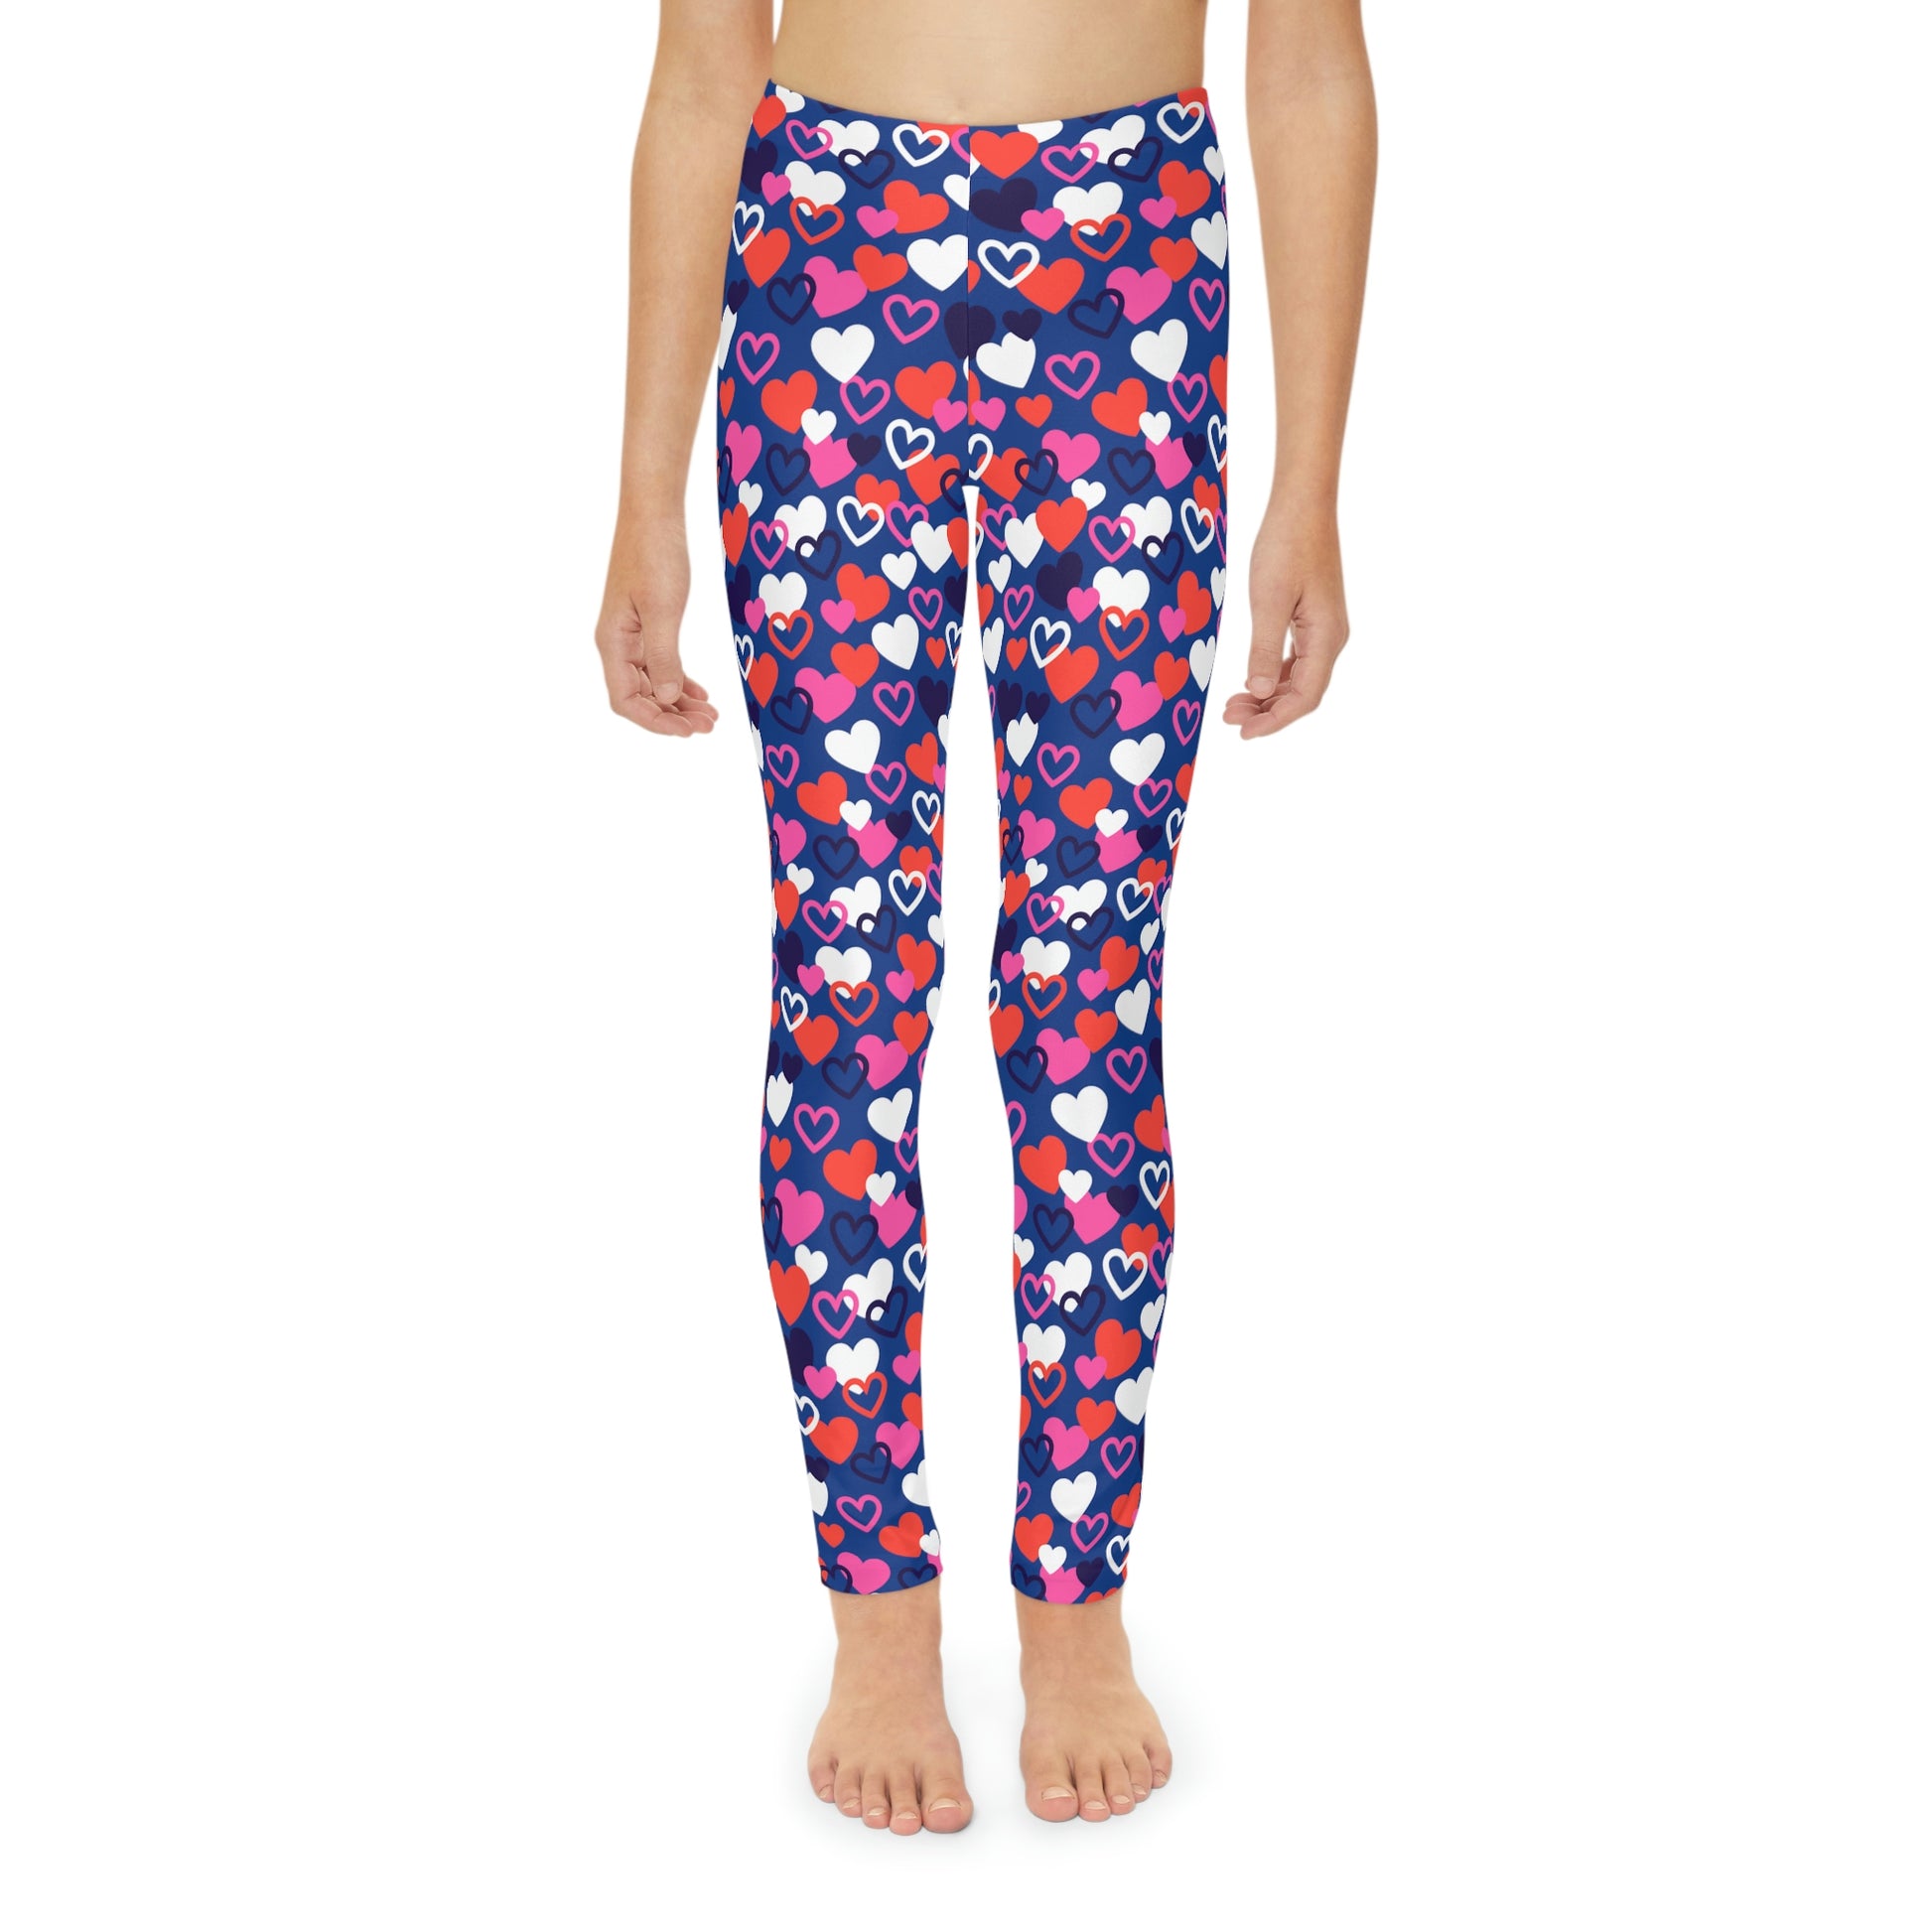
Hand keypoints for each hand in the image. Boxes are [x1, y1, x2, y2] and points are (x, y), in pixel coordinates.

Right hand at [594, 514, 718, 736]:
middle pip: (640, 697)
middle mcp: (617, 643)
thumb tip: (668, 699)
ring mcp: (630, 635)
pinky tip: (700, 693)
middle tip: (710, 725)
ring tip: (711, 715)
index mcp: (612, 642)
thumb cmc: (655, 555)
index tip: (688, 731)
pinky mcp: (646, 624)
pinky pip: (659, 664)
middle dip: (673, 716)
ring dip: (679, 702)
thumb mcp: (663, 609)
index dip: (655, 721)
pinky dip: (679, 681)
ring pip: (653, 683)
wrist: (654, 513)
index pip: (626, 700)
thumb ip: (664, 656)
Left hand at [1222, 499, 1349, 737]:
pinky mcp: (1314, 619)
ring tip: (1233, 704)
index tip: (1243, 733)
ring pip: (1299, 679)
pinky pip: (1297, 660)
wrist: (1303, 504)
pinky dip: (1274, 675)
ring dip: (1268, 695)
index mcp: (1326, 638)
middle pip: (1303, 693)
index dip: (1275, 721)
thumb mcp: (1268, 599)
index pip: (1305, 697)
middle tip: (1228, 718)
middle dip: (1267, 712)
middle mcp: (1332, 639)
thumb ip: (1264, 648)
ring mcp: (1324, 629)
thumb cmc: (1286, 544)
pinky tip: (1252, 680)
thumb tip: (1260, 691)